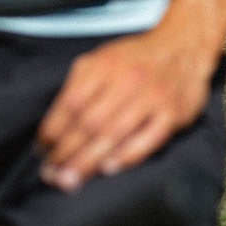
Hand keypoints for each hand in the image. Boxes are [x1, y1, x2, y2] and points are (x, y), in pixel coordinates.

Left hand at [35, 28, 212, 190]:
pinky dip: (127, 156)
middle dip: (65, 153)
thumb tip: (54, 128)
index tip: (41, 151)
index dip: (51, 132)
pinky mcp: (173, 112)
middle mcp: (128, 79)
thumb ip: (78, 86)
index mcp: (105, 65)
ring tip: (70, 180)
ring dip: (88, 161)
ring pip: (115, 134)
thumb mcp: (102, 58)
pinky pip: (148, 140)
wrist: (184, 46)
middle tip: (51, 174)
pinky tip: (108, 168)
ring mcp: (153, 97)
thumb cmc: (137, 59)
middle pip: (89, 124)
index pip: (70, 104)